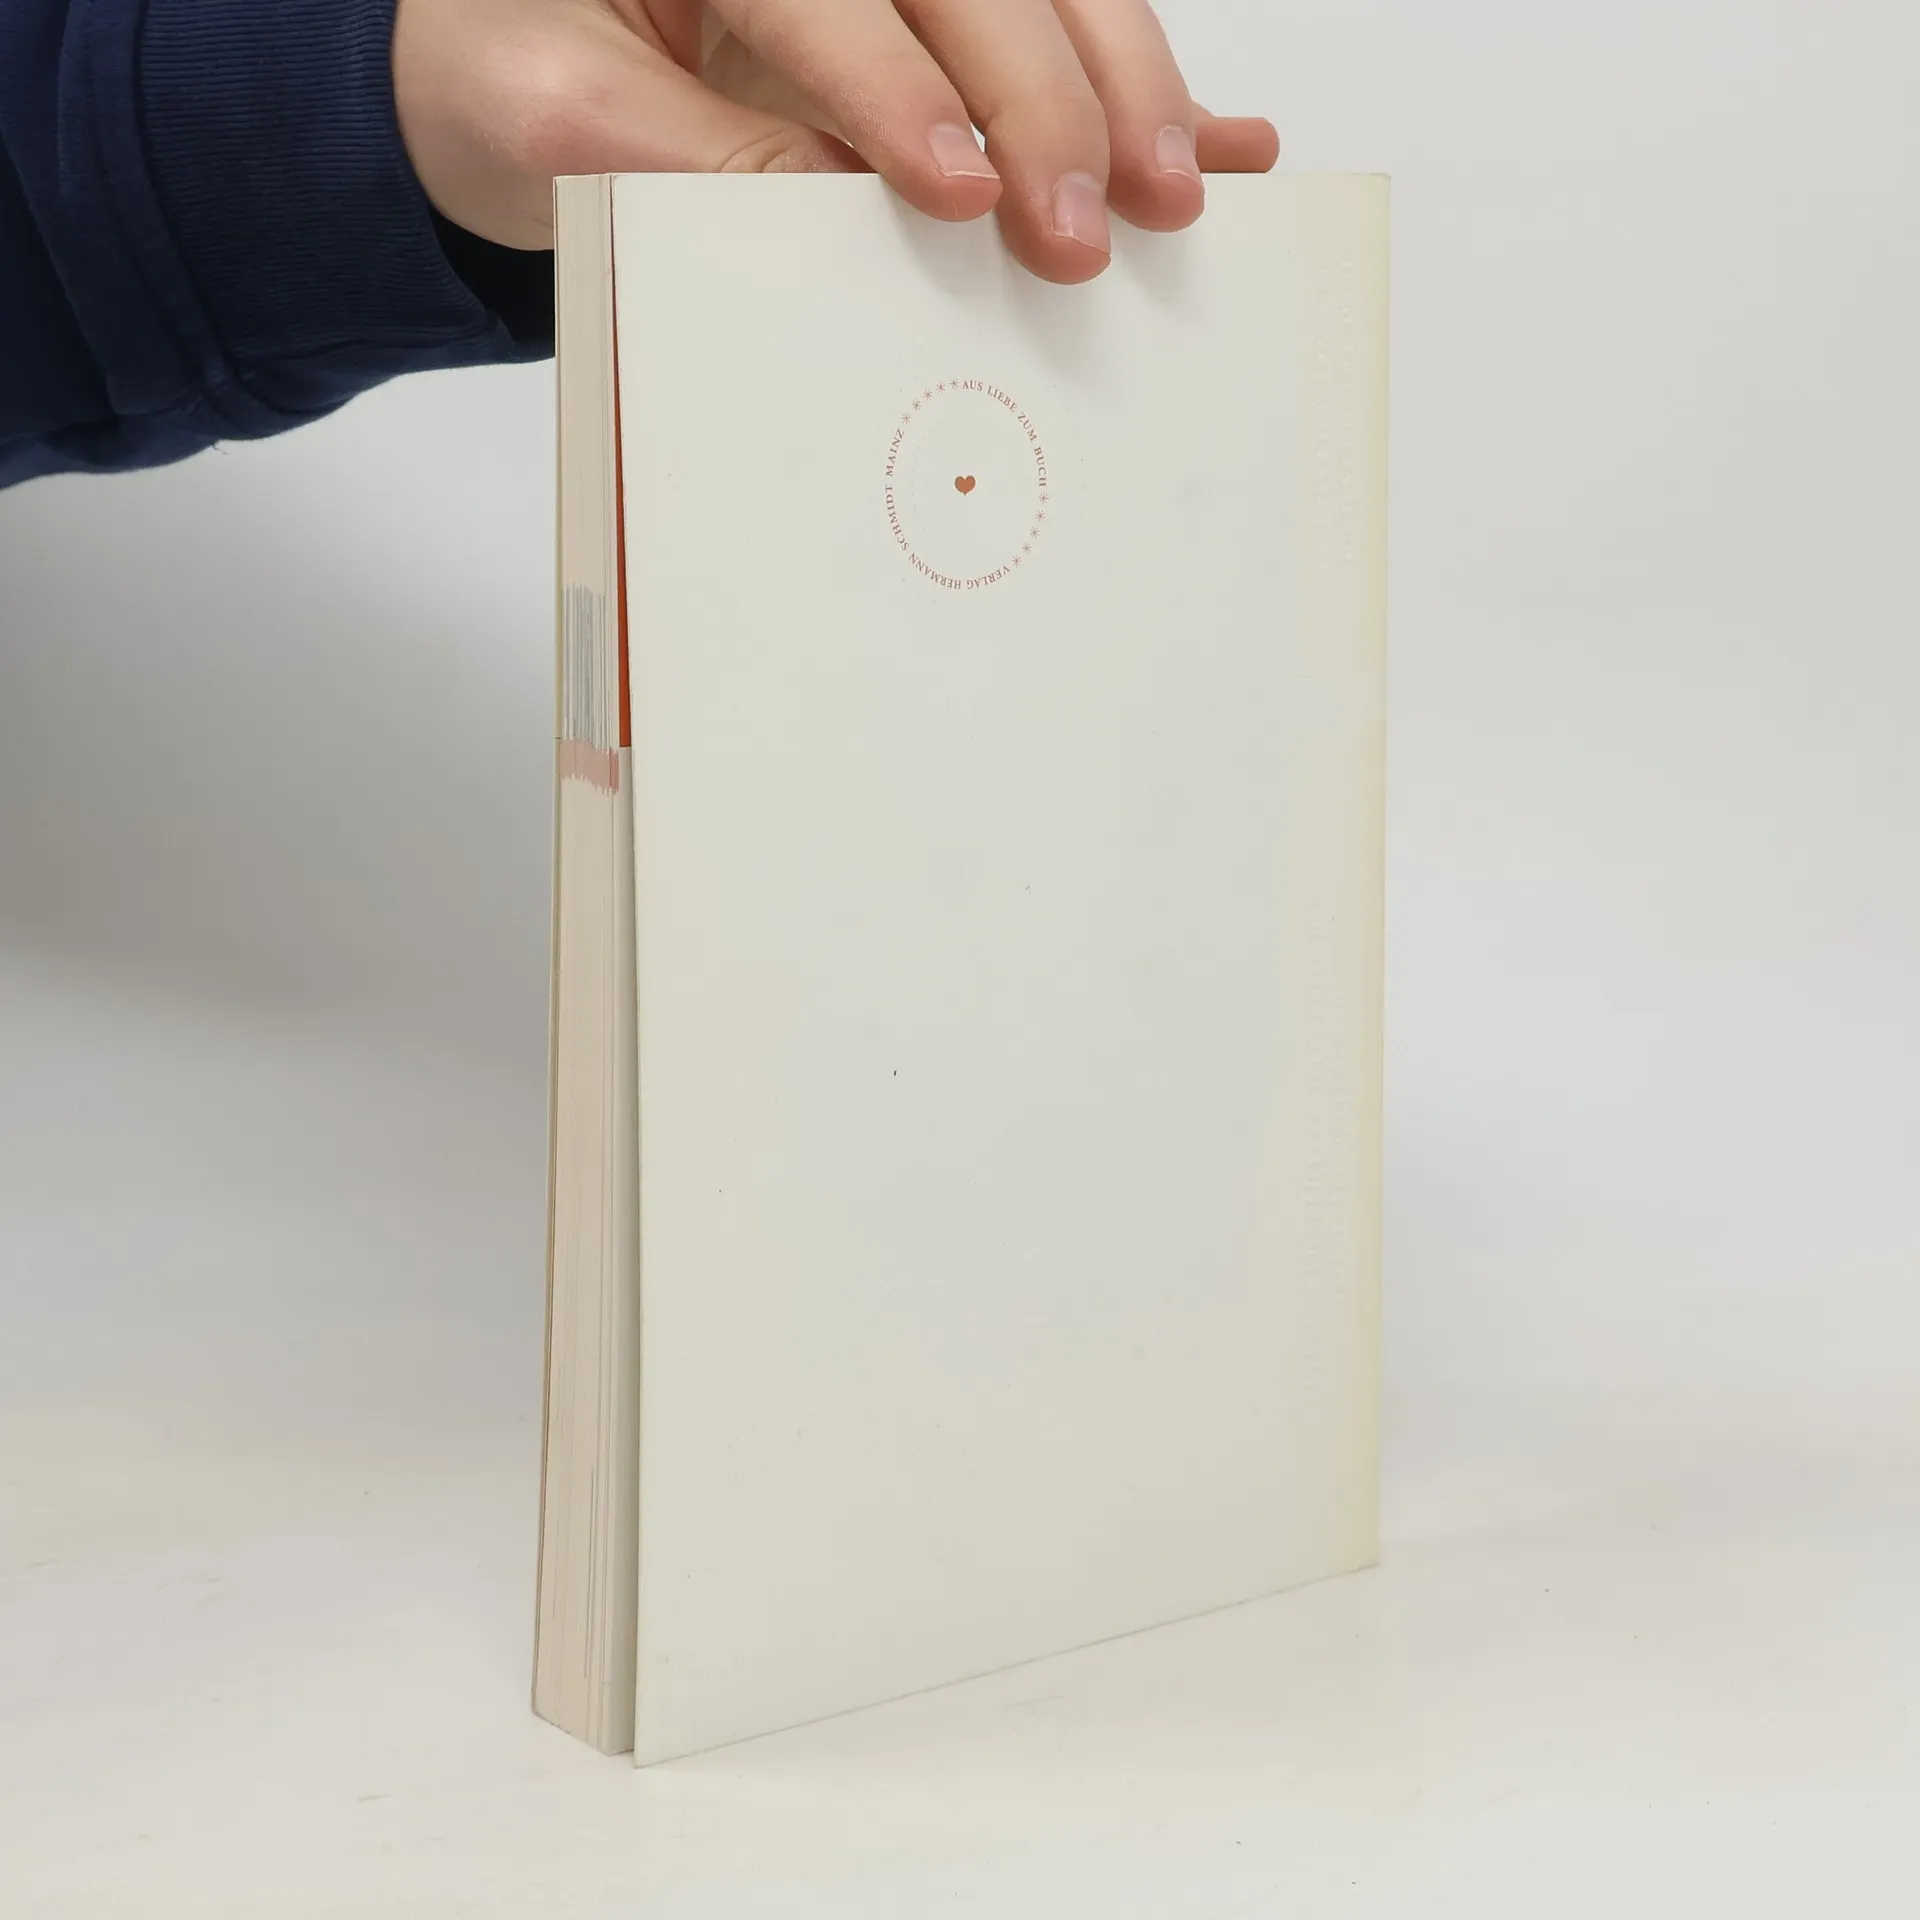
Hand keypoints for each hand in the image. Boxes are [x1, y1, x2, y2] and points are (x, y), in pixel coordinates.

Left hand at [393, 0, 1278, 283]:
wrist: (501, 69)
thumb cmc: (508, 74)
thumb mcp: (556, 120)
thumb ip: (692, 159)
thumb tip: (848, 213)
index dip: (899, 90)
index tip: (961, 192)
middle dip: (1044, 101)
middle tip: (1086, 227)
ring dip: (1124, 86)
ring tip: (1172, 192)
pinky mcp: (935, 17)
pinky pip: (1052, 32)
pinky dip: (1140, 83)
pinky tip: (1221, 135)